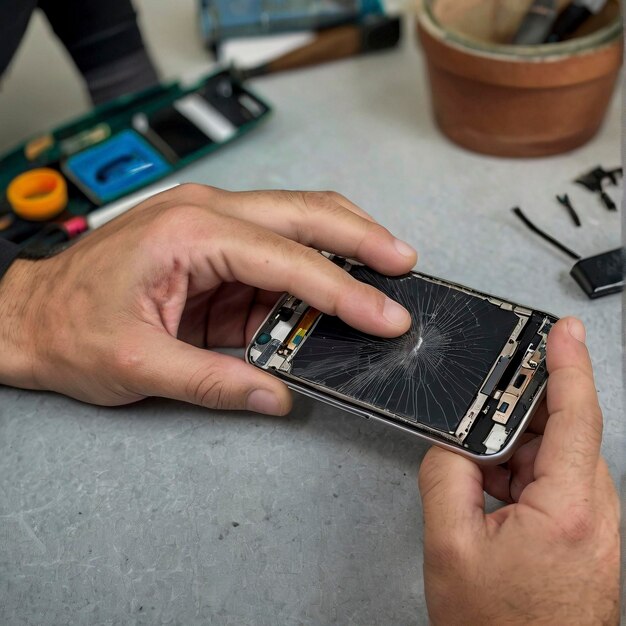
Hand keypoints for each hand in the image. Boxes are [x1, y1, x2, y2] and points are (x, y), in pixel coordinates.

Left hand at [0, 184, 415, 412]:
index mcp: (188, 231)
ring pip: (295, 222)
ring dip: (341, 248)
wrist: (28, 316)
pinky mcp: (213, 248)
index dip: (343, 291)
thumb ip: (212, 381)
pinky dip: (306, 274)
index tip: (384, 314)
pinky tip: (326, 297)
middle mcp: (205, 214)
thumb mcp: (137, 365)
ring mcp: (210, 225)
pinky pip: (273, 253)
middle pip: (303, 212)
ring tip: (381, 276)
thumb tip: (275, 394)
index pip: (286, 259)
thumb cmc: (69, 327)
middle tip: (404, 261)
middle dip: (361, 235)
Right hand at [418, 318, 619, 624]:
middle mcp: (593, 511)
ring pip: (549, 459)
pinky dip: (517, 476)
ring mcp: (591, 523)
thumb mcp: (451, 546)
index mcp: (568, 508)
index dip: (569, 365)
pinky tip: (488, 492)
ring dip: (510, 454)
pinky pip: (549, 483)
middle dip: (513, 418)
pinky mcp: (583, 532)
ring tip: (476, 475)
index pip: (575, 416)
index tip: (563, 330)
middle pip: (555, 434)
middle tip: (477, 412)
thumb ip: (445, 476)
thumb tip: (452, 441)